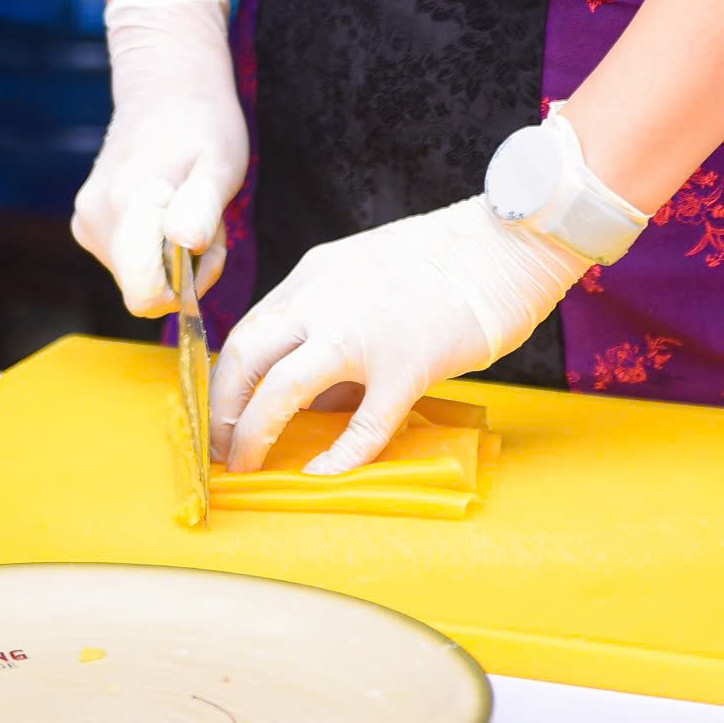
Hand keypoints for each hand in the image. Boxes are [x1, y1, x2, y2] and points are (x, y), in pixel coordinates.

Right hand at [71, 0, 248, 316]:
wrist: (166, 86)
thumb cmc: (202, 123)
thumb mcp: (220, 162)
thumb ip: (201, 206)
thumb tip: (186, 244)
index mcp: (126, 209)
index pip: (144, 296)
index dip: (184, 287)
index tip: (205, 246)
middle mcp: (95, 220)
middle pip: (144, 288)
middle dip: (185, 267)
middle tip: (206, 215)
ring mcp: (86, 221)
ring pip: (137, 274)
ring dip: (174, 254)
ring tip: (191, 203)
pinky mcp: (88, 221)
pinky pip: (128, 258)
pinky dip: (157, 244)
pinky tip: (172, 204)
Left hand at [208, 198, 587, 475]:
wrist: (503, 245)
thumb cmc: (440, 263)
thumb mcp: (361, 273)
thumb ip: (327, 321)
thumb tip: (306, 390)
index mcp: (313, 276)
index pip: (248, 329)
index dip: (227, 377)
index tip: (223, 411)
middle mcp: (324, 300)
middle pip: (245, 355)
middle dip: (222, 407)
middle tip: (220, 446)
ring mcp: (363, 334)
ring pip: (283, 387)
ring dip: (254, 431)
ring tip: (245, 464)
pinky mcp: (407, 366)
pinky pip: (363, 425)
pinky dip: (337, 457)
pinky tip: (322, 477)